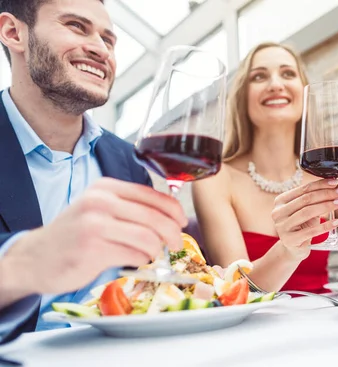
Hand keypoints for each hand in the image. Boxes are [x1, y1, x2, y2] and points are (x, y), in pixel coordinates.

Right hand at [2, 178, 187, 296]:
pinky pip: (134, 255)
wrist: (35, 257)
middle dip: (173, 233)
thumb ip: (130, 207)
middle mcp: (100, 201)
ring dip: (156, 250)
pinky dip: (141, 260)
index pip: (153, 195)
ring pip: (148, 238)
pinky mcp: (93, 249)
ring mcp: (95, 225)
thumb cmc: (75, 234)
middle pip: (155, 217)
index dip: (174, 211)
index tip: (182, 222)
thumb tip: (171, 217)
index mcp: (106, 187)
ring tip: (150, 254)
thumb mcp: (99, 209)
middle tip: (176, 244)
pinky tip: (134, 260)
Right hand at [271, 179, 337, 259]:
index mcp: (280, 201)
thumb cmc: (302, 225)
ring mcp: (282, 227)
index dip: (321, 185)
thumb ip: (317, 198)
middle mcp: (278, 212)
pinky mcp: (290, 240)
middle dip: (325, 194)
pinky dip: (326, 225)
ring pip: (307, 212)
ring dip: (326, 206)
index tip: (336, 182)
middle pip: (306, 199)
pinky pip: (311, 231)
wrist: (293, 249)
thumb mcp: (307, 210)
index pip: (303, 189)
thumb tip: (337, 185)